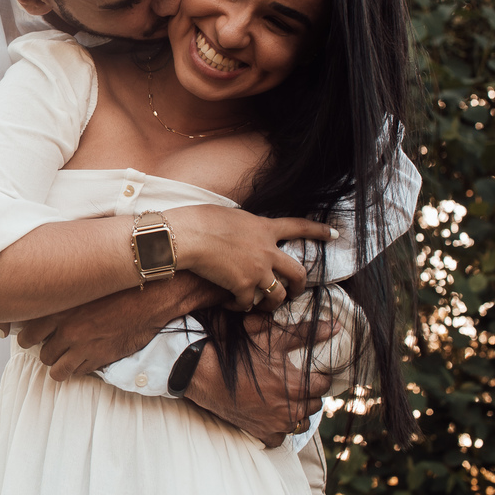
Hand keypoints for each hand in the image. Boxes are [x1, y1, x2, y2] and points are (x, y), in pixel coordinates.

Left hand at [3, 274, 221, 380]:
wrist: (151, 295)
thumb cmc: (117, 281)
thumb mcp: (83, 279)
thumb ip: (60, 286)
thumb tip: (43, 282)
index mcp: (57, 307)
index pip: (26, 330)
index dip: (24, 334)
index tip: (25, 333)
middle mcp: (66, 329)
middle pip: (37, 349)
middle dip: (39, 348)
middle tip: (44, 344)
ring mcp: (82, 347)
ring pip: (54, 367)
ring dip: (56, 362)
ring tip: (60, 356)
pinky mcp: (98, 358)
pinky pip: (75, 372)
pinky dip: (74, 369)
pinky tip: (78, 360)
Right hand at [173, 205, 334, 311]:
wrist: (187, 236)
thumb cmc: (200, 219)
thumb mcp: (231, 215)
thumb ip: (245, 226)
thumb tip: (243, 231)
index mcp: (264, 228)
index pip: (299, 227)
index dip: (319, 231)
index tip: (334, 234)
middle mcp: (267, 250)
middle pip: (298, 273)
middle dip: (300, 286)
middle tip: (295, 292)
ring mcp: (257, 270)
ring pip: (278, 295)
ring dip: (272, 303)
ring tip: (264, 306)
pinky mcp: (242, 286)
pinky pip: (248, 304)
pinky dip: (241, 306)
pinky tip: (232, 305)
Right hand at [185, 313, 337, 446]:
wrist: (203, 372)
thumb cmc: (238, 352)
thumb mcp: (271, 335)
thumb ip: (306, 332)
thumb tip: (334, 326)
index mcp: (297, 386)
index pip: (324, 384)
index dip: (319, 375)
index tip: (311, 370)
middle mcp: (290, 409)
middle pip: (314, 404)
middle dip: (309, 393)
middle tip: (296, 381)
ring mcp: (276, 424)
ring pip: (301, 422)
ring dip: (298, 411)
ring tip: (286, 397)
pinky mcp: (261, 433)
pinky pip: (281, 436)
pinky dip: (280, 427)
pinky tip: (272, 414)